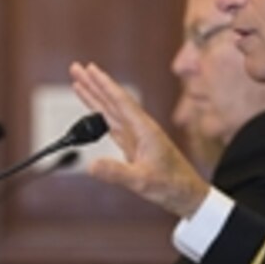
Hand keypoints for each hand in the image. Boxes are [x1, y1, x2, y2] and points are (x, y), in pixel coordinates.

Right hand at [70, 61, 210, 217]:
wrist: (187, 194)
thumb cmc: (172, 186)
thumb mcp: (142, 181)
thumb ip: (116, 173)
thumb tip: (91, 165)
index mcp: (145, 130)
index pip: (120, 101)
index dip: (104, 85)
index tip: (90, 69)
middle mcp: (140, 128)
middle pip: (113, 100)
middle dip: (94, 84)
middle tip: (77, 69)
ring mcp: (137, 136)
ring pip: (111, 110)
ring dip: (95, 96)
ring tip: (79, 83)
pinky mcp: (134, 145)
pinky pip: (113, 124)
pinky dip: (101, 114)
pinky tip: (94, 109)